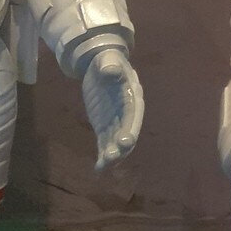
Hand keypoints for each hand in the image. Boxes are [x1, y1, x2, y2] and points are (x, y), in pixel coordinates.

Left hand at [82, 48, 144, 171]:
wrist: (102, 66)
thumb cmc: (108, 60)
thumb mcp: (108, 60)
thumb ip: (110, 66)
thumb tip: (111, 71)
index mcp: (132, 98)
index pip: (133, 117)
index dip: (130, 130)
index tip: (124, 142)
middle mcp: (127, 115)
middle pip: (126, 134)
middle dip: (120, 147)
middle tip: (110, 156)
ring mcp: (116, 123)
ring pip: (116, 143)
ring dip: (111, 155)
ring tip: (103, 165)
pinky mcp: (105, 127)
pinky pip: (105, 144)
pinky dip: (102, 157)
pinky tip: (97, 170)